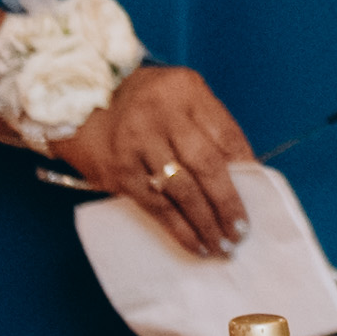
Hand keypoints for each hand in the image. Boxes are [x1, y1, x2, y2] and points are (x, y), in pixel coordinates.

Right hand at [56, 61, 258, 259]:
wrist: (78, 103)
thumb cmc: (143, 104)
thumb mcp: (180, 98)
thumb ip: (210, 127)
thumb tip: (246, 174)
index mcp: (186, 90)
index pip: (226, 134)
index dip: (246, 169)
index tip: (258, 198)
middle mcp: (163, 114)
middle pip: (207, 165)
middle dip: (228, 203)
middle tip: (241, 231)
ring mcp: (138, 142)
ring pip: (182, 190)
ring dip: (205, 223)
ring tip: (223, 245)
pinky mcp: (119, 171)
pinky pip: (154, 205)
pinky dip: (178, 228)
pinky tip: (194, 244)